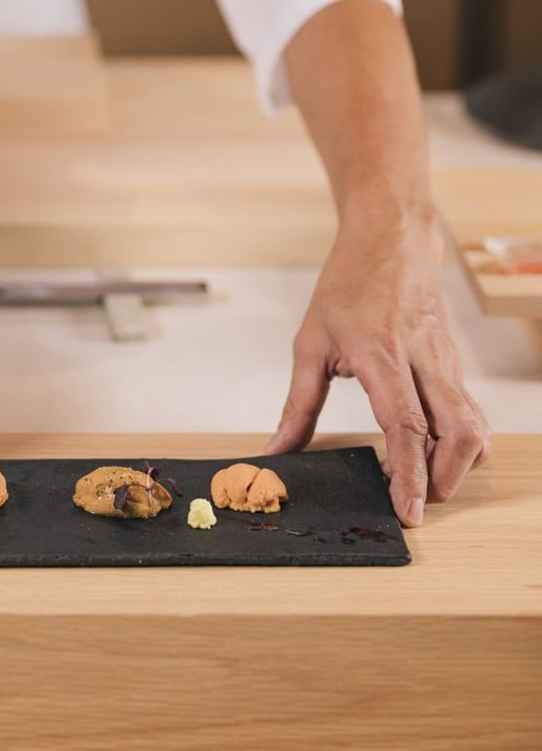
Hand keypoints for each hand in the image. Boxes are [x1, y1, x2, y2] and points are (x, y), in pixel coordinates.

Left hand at [264, 210, 490, 525]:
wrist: (391, 241)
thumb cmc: (348, 285)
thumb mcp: (310, 341)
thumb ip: (298, 404)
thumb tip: (278, 451)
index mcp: (380, 352)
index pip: (406, 424)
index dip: (410, 474)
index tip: (408, 512)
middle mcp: (422, 360)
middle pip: (456, 434)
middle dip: (442, 481)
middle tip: (414, 503)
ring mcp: (446, 363)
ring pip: (473, 428)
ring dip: (456, 467)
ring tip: (422, 482)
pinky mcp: (456, 367)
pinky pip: (471, 415)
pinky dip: (461, 445)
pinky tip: (434, 454)